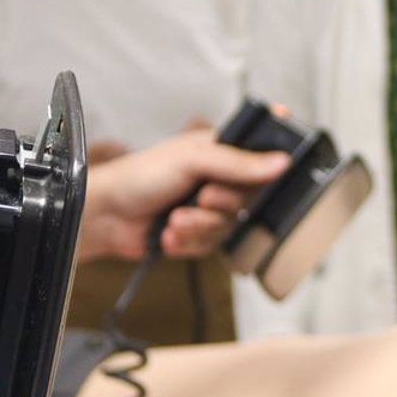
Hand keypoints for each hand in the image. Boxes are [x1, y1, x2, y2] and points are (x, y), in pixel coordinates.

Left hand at [78, 127, 289, 262]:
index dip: (277, 155)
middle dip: (221, 204)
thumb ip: (238, 162)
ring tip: (174, 219)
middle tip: (200, 197)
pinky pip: (210, 247)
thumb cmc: (140, 176)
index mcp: (219, 150)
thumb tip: (281, 161)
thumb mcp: (191, 159)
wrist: (105, 217)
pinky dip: (188, 243)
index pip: (261, 150)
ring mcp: (205, 207)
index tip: (290, 159)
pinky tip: (168, 233)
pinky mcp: (194, 234)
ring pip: (228, 226)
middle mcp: (216, 178)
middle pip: (249, 198)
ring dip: (199, 227)